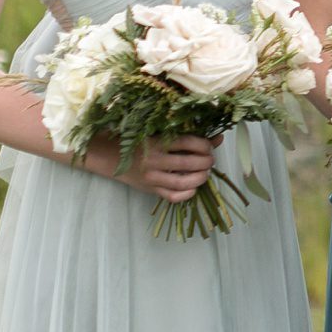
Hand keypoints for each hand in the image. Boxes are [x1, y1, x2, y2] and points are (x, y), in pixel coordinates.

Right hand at [98, 134, 216, 202]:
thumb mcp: (162, 135)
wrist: (112, 157)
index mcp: (158, 141)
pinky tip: (193, 187)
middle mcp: (154, 160)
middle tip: (209, 160)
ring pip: (183, 182)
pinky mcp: (150, 190)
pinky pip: (173, 196)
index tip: (209, 146)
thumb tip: (219, 138)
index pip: (190, 142)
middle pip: (190, 163)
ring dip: (201, 178)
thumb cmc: (141, 143)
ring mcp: (152, 177)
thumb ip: (189, 137)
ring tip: (204, 173)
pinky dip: (187, 194)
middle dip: (207, 162)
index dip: (205, 145)